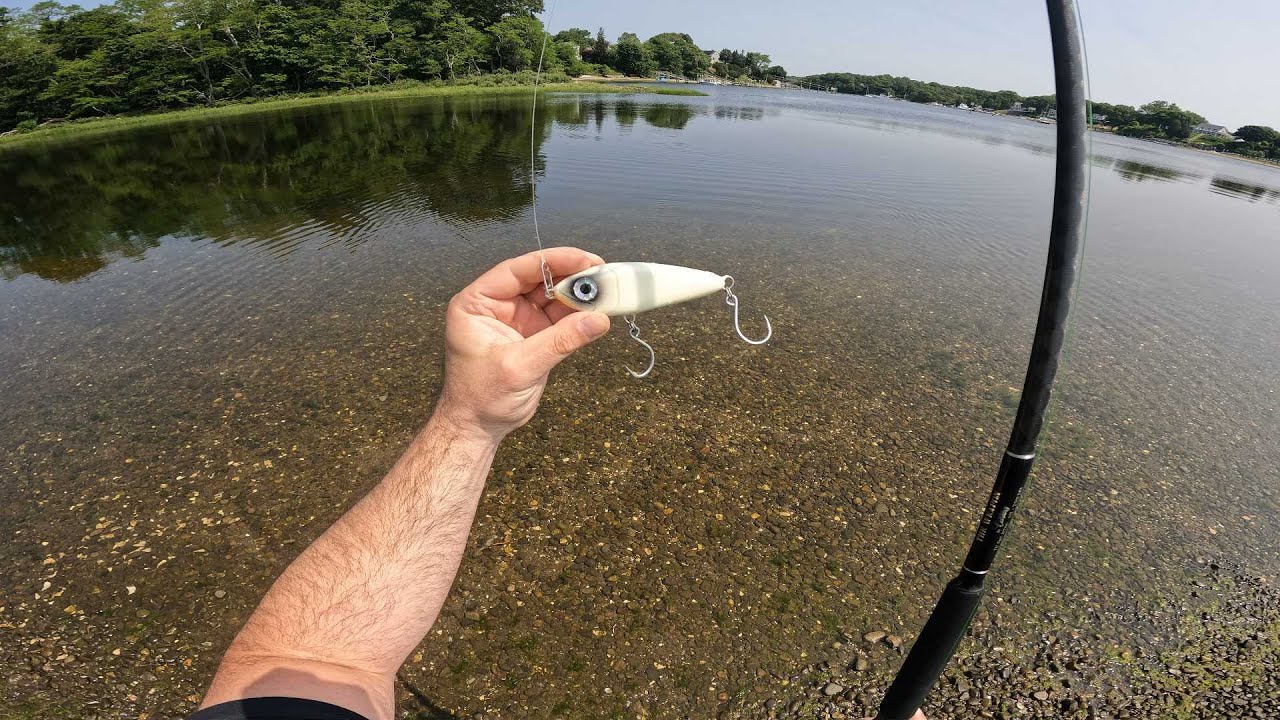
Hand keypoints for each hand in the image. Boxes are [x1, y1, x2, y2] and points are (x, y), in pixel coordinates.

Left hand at [436, 247, 609, 439]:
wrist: (479, 428)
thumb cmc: (481, 398)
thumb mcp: (519, 366)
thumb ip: (559, 341)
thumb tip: (598, 320)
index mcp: (477, 303)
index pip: (516, 270)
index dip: (552, 261)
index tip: (584, 259)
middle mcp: (496, 306)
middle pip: (537, 279)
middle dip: (570, 276)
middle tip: (603, 273)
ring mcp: (517, 320)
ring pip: (552, 296)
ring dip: (578, 294)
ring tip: (607, 291)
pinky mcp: (534, 336)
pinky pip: (560, 318)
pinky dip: (579, 315)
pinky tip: (599, 311)